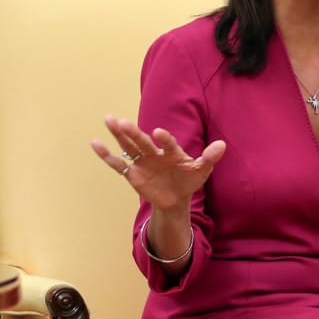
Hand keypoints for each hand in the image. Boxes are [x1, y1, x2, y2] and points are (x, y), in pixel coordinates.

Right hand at [89, 115, 225, 211]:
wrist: (176, 198)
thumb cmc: (189, 180)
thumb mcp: (202, 171)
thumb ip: (209, 158)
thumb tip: (222, 145)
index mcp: (172, 151)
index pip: (167, 143)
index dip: (164, 138)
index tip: (158, 133)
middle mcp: (154, 153)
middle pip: (142, 141)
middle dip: (133, 133)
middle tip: (123, 121)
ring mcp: (142, 162)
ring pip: (128, 146)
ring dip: (118, 135)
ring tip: (109, 120)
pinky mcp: (133, 174)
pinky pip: (118, 163)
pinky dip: (106, 155)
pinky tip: (95, 143)